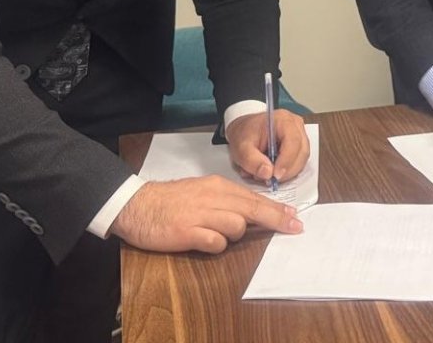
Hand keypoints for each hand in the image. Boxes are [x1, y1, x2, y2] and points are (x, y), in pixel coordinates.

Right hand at [109, 176, 302, 253]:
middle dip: (276, 220)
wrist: (137, 205)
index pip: (254, 198)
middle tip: (295, 228)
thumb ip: (226, 200)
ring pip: (236, 226)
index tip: (293, 218)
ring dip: (234, 235)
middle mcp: (213, 197)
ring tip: (215, 233)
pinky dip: (215, 245)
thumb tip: (253, 212)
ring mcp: (200, 214)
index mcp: (217, 186)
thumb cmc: (171, 200)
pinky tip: (204, 242)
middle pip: (253, 209)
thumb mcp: (202, 192)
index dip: (276, 209)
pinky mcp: (188, 232)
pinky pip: (215, 242)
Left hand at [226, 109, 309, 184]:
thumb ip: (251, 160)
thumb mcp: (241, 147)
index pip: (293, 141)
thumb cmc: (244, 134)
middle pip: (301, 152)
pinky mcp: (299, 146)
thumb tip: (268, 173)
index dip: (286, 160)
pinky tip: (273, 171)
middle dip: (287, 170)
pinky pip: (299, 163)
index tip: (275, 175)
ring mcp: (300, 135)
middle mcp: (296, 126)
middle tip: (270, 180)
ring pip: (302, 160)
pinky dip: (287, 172)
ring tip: (268, 174)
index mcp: (283, 120)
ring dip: (287, 173)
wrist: (244, 130)